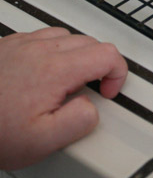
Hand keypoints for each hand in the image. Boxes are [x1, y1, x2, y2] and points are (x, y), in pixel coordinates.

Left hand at [0, 27, 127, 169]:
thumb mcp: (42, 142)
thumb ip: (80, 121)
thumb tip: (93, 106)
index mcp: (55, 70)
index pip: (108, 55)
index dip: (118, 73)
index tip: (108, 91)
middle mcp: (40, 50)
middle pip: (91, 42)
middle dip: (100, 65)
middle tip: (92, 90)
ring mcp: (22, 44)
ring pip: (67, 35)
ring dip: (78, 55)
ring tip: (69, 80)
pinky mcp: (7, 46)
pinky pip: (42, 35)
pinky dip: (54, 49)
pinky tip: (45, 69)